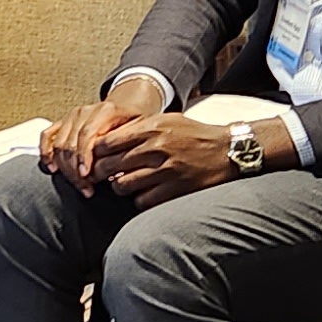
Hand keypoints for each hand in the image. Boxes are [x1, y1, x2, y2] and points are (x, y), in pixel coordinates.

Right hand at [41, 93, 146, 187]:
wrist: (127, 104)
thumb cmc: (134, 120)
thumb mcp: (140, 128)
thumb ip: (127, 143)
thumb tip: (116, 166)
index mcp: (105, 111)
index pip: (87, 135)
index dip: (84, 157)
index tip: (86, 176)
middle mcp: (84, 112)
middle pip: (70, 143)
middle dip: (75, 170)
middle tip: (85, 188)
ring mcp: (71, 116)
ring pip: (58, 144)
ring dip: (64, 168)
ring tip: (78, 184)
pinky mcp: (62, 121)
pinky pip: (47, 136)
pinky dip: (46, 153)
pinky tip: (52, 167)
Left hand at [67, 111, 251, 202]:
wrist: (227, 151)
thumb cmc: (192, 134)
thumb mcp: (166, 120)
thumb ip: (137, 128)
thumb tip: (105, 139)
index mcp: (151, 128)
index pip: (107, 142)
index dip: (96, 152)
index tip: (94, 157)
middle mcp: (156, 148)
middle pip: (109, 165)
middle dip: (99, 173)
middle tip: (98, 176)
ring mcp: (166, 171)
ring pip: (122, 185)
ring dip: (119, 187)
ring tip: (123, 183)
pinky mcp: (175, 190)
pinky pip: (142, 201)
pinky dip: (138, 199)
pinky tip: (143, 192)